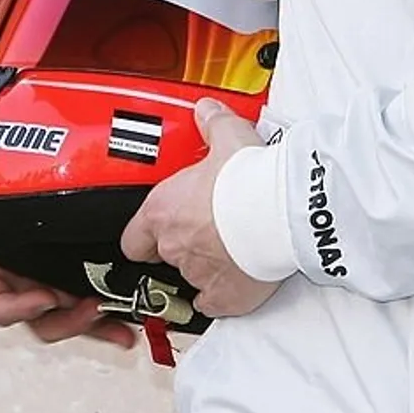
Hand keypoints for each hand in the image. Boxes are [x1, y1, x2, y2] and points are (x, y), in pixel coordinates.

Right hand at [0, 203, 136, 350]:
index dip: (20, 308)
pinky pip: (95, 292)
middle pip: (40, 319)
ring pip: (70, 314)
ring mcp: (50, 273)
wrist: (20, 145)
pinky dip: (113, 308)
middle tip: (94, 309)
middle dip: (67, 324)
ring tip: (121, 325)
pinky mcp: (79, 264)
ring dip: (95, 325)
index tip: (46, 296)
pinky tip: (134, 318)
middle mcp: (19, 279)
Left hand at [121, 99, 281, 318]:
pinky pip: (215, 303)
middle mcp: (174, 245)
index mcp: (163, 210)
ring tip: (234, 244)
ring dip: (209, 263)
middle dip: (187, 242)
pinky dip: (223, 295)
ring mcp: (197, 274)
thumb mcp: (228, 136)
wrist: (280, 209)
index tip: (157, 231)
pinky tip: (236, 279)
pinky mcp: (225, 296)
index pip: (133, 238)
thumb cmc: (248, 176)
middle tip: (211, 225)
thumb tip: (206, 109)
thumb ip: (213, 124)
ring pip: (194, 276)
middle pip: (167, 254)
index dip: (144, 236)